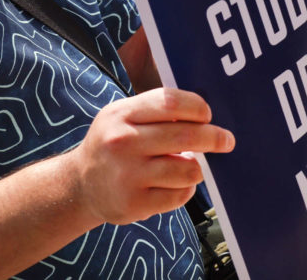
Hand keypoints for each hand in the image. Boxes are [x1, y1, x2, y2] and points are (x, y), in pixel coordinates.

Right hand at [66, 88, 234, 225]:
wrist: (80, 185)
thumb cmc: (111, 144)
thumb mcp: (122, 116)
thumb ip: (156, 111)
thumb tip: (203, 113)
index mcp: (121, 114)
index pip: (170, 102)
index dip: (197, 107)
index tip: (207, 114)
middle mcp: (122, 142)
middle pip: (185, 135)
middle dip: (214, 137)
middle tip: (226, 140)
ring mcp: (128, 175)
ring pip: (187, 169)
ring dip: (197, 167)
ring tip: (190, 164)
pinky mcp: (134, 203)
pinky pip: (179, 195)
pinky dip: (186, 189)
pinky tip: (176, 183)